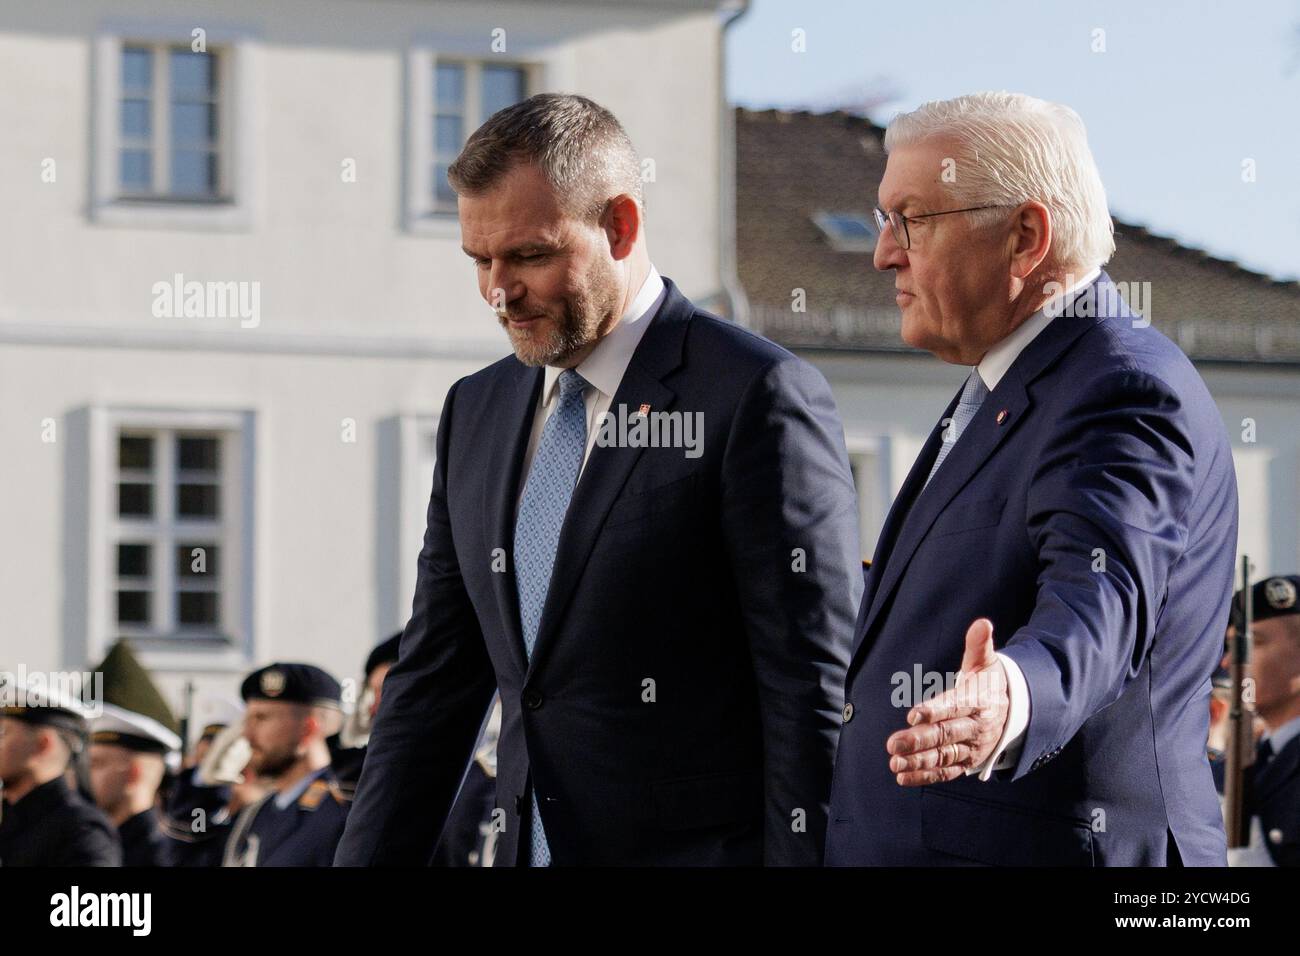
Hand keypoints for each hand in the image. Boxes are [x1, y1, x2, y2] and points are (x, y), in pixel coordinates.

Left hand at [886, 618, 1009, 785]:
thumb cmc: (989, 683)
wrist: (1012, 712)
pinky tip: (902, 776)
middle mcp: (975, 727)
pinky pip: (945, 771)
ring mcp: (971, 747)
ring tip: (894, 762)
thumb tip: (982, 623)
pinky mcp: (966, 761)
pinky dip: (924, 776)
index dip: (935, 711)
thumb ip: (979, 645)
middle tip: (894, 743)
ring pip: (943, 756)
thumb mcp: (986, 663)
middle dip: (919, 740)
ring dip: (919, 761)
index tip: (913, 715)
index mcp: (978, 701)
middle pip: (945, 735)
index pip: (954, 706)